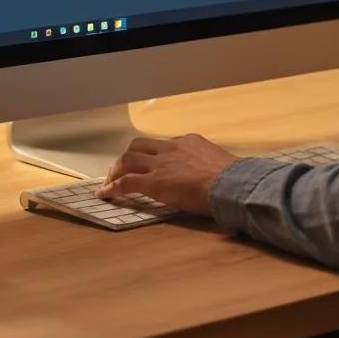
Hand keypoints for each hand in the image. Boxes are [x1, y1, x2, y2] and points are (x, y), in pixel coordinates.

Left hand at [97, 134, 239, 214]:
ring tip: (110, 181)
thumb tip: (217, 176)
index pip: (164, 145)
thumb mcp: (221, 163)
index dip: (153, 155)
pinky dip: (112, 188)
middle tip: (123, 170)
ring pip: (127, 159)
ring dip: (116, 170)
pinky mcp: (154, 182)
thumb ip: (210, 165)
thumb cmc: (233, 178)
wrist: (230, 183)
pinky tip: (105, 194)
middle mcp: (171, 149)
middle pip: (139, 145)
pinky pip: (126, 182)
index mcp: (189, 142)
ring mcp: (160, 164)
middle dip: (128, 157)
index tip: (151, 164)